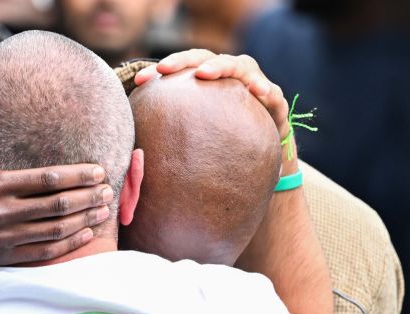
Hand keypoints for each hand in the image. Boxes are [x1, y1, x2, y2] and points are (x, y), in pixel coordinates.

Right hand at [0, 95, 112, 271]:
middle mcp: (3, 212)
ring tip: (103, 210)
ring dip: (84, 219)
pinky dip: (68, 244)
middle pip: (57, 204)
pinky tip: (86, 234)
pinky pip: (44, 252)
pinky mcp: (5, 257)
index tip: (98, 171)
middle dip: (87, 197)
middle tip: (108, 191)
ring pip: (55, 229)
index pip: (47, 179)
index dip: (77, 175)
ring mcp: (5, 237)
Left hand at [135, 49, 290, 140]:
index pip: (182, 69)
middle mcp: (230, 76)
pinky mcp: (275, 100)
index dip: (159, 71)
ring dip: (222, 67)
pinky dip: (264, 88)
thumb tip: (133, 153)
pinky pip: (272, 92)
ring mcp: (254, 83)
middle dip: (184, 61)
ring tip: (205, 73)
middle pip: (206, 59)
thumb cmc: (224, 145)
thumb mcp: (197, 138)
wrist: (264, 158)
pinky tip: (258, 92)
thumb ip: (173, 135)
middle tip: (165, 69)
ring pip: (240, 66)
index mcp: (207, 81)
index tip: (140, 81)